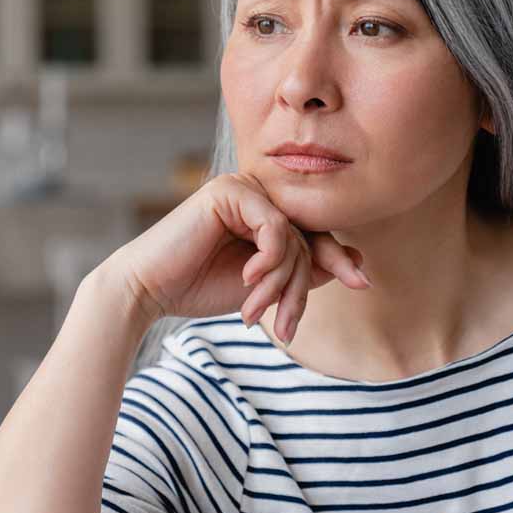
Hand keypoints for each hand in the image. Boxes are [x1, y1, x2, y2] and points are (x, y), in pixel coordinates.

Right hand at [110, 171, 370, 343]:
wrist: (149, 291)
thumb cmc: (201, 287)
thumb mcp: (266, 285)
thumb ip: (305, 270)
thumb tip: (357, 260)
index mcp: (267, 214)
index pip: (315, 236)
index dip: (338, 261)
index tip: (363, 283)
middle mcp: (259, 196)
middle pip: (307, 240)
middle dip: (298, 288)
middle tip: (284, 324)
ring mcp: (244, 188)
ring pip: (294, 238)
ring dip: (280, 282)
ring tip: (255, 309)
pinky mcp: (230, 191)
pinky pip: (275, 227)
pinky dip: (268, 260)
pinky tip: (247, 279)